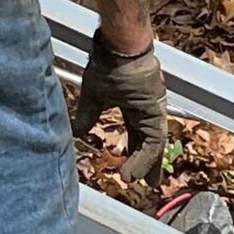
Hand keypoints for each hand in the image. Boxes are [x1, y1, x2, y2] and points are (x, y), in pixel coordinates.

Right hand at [73, 31, 167, 185]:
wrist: (117, 49)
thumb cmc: (106, 65)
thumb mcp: (93, 96)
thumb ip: (88, 116)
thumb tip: (78, 133)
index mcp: (133, 104)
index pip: (136, 135)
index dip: (134, 154)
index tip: (128, 170)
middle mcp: (147, 109)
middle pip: (148, 142)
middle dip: (147, 163)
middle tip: (148, 183)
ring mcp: (154, 109)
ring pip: (153, 144)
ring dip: (145, 164)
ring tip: (135, 181)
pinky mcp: (156, 111)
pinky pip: (154, 141)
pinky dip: (146, 158)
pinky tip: (135, 172)